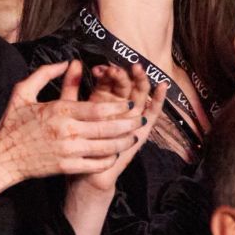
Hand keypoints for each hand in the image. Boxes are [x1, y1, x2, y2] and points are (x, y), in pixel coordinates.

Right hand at [0, 60, 143, 196]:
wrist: (1, 158)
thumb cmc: (11, 123)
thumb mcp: (23, 92)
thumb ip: (44, 73)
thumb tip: (68, 63)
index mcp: (59, 111)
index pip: (98, 108)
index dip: (119, 107)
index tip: (130, 104)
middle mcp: (67, 131)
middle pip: (107, 128)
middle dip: (128, 124)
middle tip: (140, 120)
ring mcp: (68, 151)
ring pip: (105, 148)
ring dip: (122, 143)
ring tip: (133, 138)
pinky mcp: (66, 167)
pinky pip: (94, 164)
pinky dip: (107, 160)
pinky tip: (114, 154)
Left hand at [71, 63, 164, 193]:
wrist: (86, 172)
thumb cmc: (77, 142)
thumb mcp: (72, 110)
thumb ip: (72, 87)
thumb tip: (74, 62)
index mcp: (103, 99)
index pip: (109, 79)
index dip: (106, 72)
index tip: (99, 68)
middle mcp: (119, 106)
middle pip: (127, 84)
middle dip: (124, 74)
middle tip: (118, 68)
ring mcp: (132, 117)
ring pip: (140, 94)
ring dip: (140, 81)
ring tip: (137, 69)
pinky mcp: (142, 129)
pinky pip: (152, 112)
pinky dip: (158, 99)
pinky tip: (161, 86)